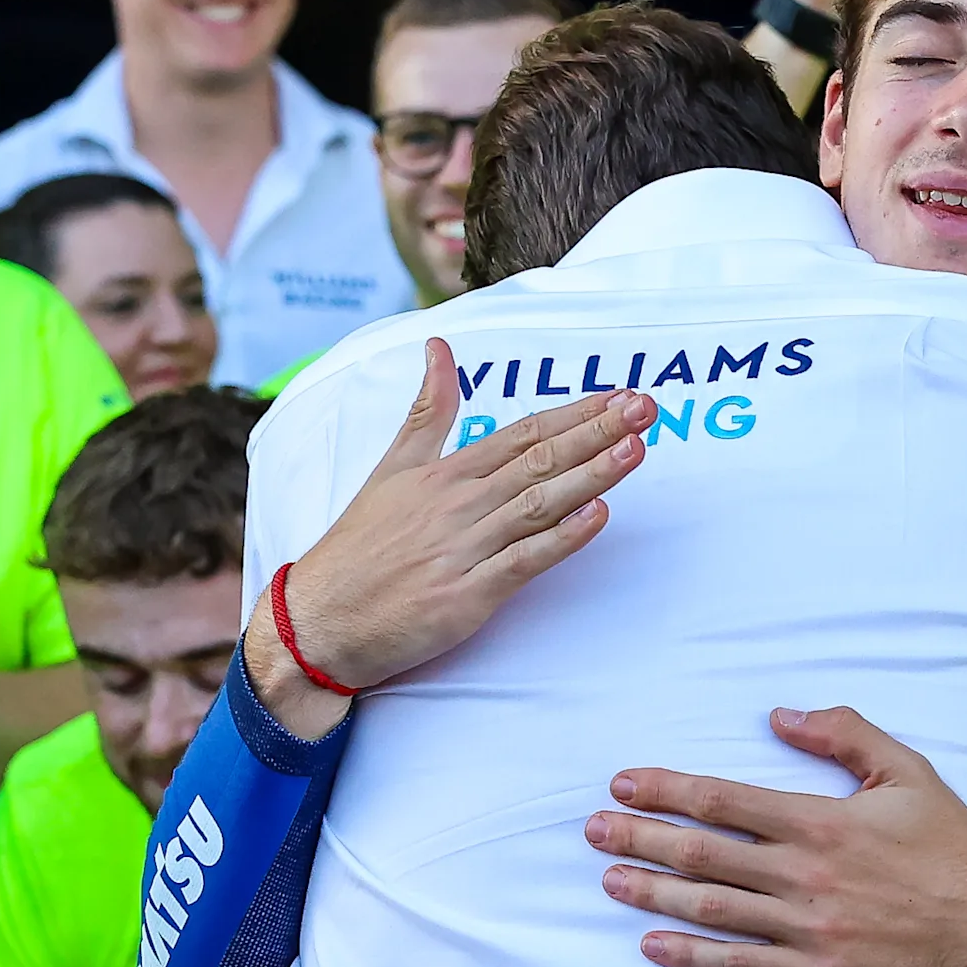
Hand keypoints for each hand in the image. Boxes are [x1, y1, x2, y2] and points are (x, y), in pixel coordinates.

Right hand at [272, 340, 652, 702]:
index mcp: (445, 473)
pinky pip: (522, 562)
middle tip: (646, 409)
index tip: (619, 397)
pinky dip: (561, 538)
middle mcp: (458, 504)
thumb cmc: (360, 546)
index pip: (522, 433)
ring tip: (634, 450)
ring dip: (590, 475)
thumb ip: (426, 410)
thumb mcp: (390, 467)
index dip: (575, 414)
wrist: (321, 620)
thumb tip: (440, 346)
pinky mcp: (467, 595)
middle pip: (538, 460)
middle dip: (596, 433)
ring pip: (538, 504)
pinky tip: (597, 516)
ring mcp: (464, 549)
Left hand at [590, 706, 966, 966]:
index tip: (624, 785)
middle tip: (593, 831)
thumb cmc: (950, 847)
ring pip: (712, 909)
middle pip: (703, 854)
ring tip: (610, 880)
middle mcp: (804, 874)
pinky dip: (692, 955)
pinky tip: (653, 944)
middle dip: (640, 839)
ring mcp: (806, 928)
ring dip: (652, 894)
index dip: (667, 791)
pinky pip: (741, 964)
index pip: (724, 801)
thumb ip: (844, 735)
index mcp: (821, 822)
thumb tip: (780, 716)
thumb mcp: (907, 772)